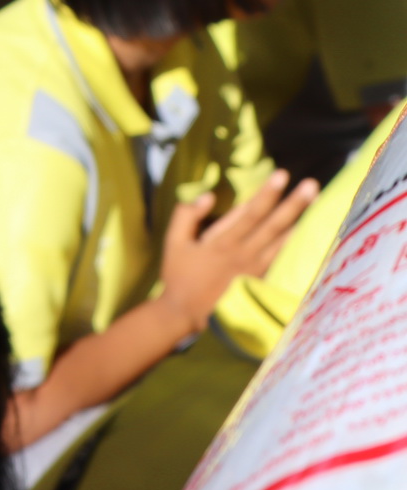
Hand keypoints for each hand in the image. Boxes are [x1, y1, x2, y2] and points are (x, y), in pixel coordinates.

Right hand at [158, 169, 318, 331]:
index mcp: (222, 242)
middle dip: (293, 203)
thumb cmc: (179, 275)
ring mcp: (255, 269)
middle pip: (273, 224)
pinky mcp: (261, 281)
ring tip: (316, 203)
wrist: (187, 313)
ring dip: (301, 220)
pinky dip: (296, 245)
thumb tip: (208, 196)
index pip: (249, 212)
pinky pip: (282, 259)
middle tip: (312, 185)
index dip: (266, 193)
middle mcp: (244, 253)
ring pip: (283, 241)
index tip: (281, 175)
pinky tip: (308, 234)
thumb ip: (187, 216)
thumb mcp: (173, 242)